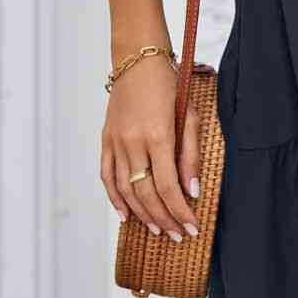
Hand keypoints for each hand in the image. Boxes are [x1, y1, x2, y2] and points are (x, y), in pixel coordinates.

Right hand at [100, 52, 201, 239]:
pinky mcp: (106, 140)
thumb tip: (192, 191)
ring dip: (143, 214)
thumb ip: (190, 154)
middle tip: (178, 235)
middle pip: (146, 194)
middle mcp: (133, 142)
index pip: (168, 187)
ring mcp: (116, 143)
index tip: (192, 227)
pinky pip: (107, 176)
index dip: (180, 211)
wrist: (138, 61)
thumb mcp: (189, 115)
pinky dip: (115, 199)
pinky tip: (127, 215)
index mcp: (158, 136)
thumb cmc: (170, 85)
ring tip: (159, 229)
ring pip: (126, 190)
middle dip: (165, 219)